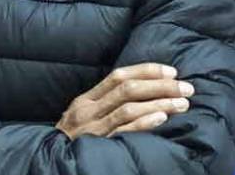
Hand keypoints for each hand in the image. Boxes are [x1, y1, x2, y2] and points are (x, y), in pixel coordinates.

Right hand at [55, 63, 193, 138]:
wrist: (49, 164)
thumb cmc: (72, 141)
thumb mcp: (83, 118)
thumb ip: (105, 105)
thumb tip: (140, 93)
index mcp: (87, 100)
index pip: (119, 76)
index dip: (146, 71)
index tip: (172, 72)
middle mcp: (89, 110)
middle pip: (128, 88)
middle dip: (160, 85)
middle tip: (186, 88)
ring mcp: (93, 128)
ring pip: (129, 107)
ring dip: (159, 102)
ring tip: (182, 103)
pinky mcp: (98, 144)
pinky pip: (123, 130)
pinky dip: (144, 122)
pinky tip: (162, 118)